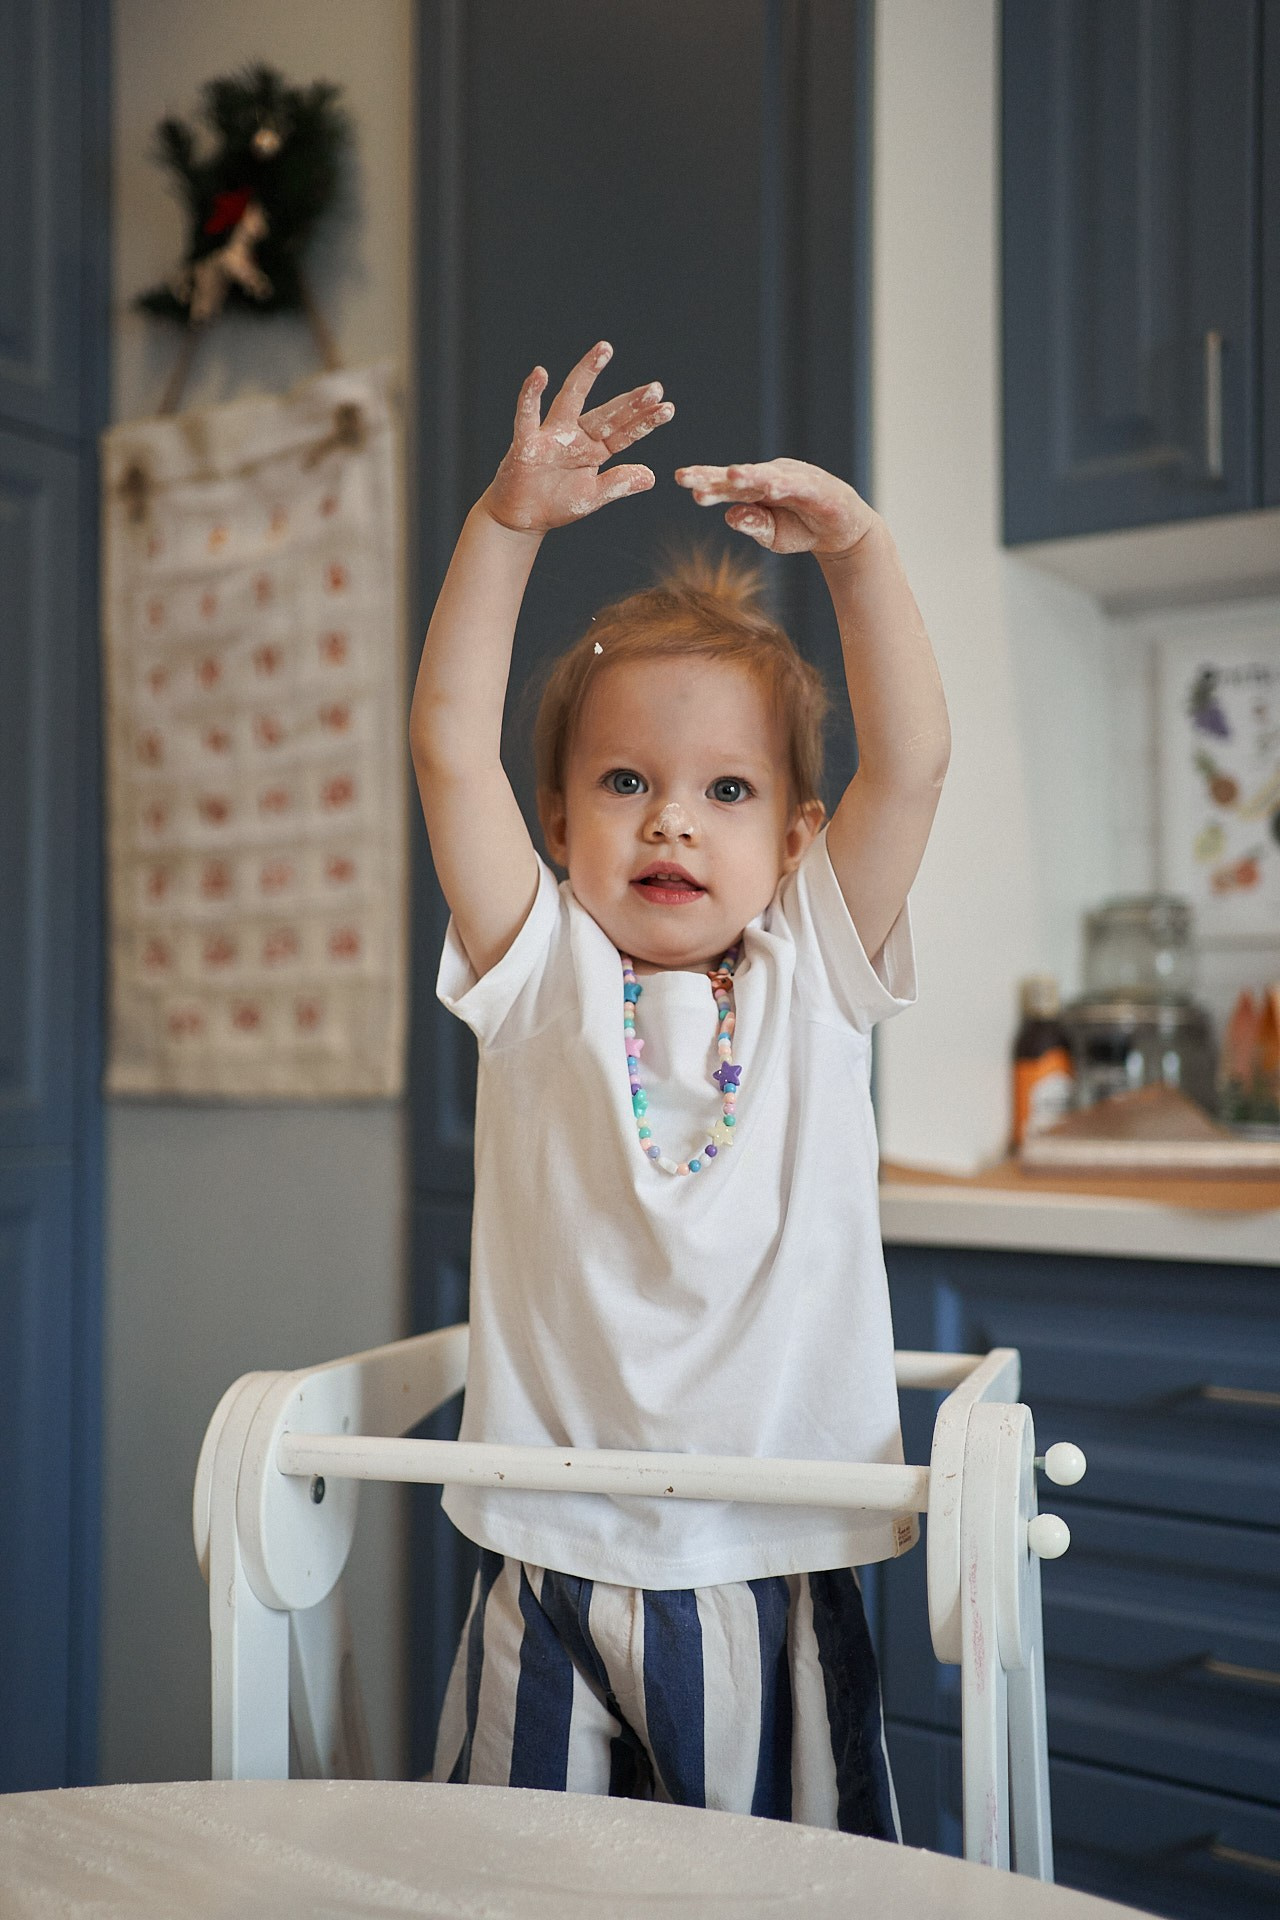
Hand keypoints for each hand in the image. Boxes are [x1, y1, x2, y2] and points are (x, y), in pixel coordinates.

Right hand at [483, 342, 673, 533]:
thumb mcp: (592, 498)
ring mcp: (552, 435)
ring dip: (587, 373)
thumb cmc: (556, 504)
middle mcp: (577, 436)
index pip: (624, 433)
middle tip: (656, 387)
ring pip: (571, 398)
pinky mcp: (527, 441)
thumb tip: (651, 476)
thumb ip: (617, 484)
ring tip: (605, 349)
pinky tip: (540, 374)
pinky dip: (531, 395)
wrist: (522, 517)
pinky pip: (527, 415)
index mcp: (595, 450)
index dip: (645, 421)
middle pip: (606, 414)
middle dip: (629, 402)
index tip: (668, 408)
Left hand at [674, 457, 876, 559]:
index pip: (725, 484)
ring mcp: (796, 479)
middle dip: (716, 476)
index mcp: (755, 489)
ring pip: (769, 476)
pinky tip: (772, 487)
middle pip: (741, 476)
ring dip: (751, 475)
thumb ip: (752, 524)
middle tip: (689, 477)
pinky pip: (801, 486)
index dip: (704, 480)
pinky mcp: (820, 488)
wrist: (843, 532)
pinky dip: (787, 485)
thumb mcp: (772, 535)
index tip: (679, 479)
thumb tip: (728, 516)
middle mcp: (772, 477)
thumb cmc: (803, 528)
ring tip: (732, 477)